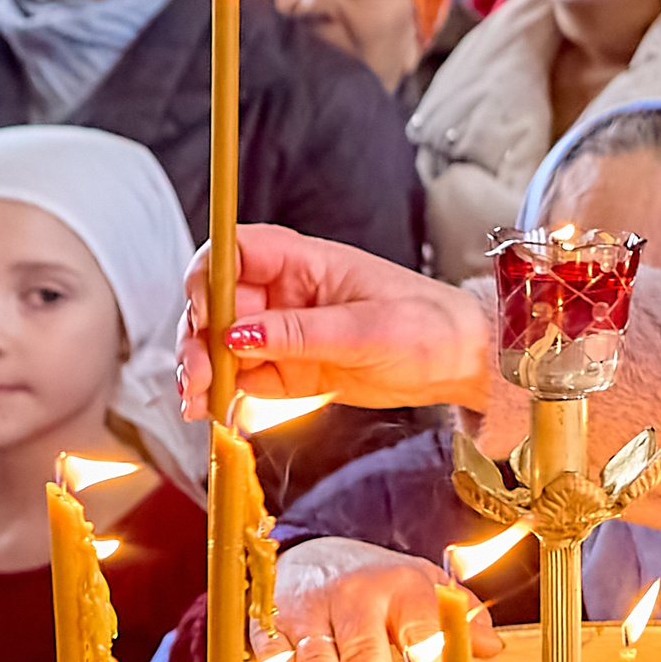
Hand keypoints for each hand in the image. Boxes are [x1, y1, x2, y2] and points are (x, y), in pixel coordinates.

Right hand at [178, 225, 493, 420]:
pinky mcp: (291, 366)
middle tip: (198, 375)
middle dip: (198, 337)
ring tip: (199, 400)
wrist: (462, 362)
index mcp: (304, 262)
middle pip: (216, 302)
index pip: (234, 252)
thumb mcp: (367, 329)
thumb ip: (299, 333)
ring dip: (203, 369)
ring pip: (222, 343)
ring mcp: (285, 330)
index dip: (207, 278)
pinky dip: (224, 391)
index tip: (206, 314)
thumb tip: (237, 334)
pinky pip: (244, 375)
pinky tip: (213, 410)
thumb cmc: (431, 326)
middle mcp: (286, 292)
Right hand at [259, 537, 501, 661]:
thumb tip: (490, 647)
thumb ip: (458, 618)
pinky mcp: (272, 624)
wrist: (317, 549)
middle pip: (362, 648)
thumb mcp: (427, 588)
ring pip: (317, 658)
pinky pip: (274, 656)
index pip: (420, 630)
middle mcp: (355, 598)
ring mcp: (311, 611)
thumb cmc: (382, 583)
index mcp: (402, 589)